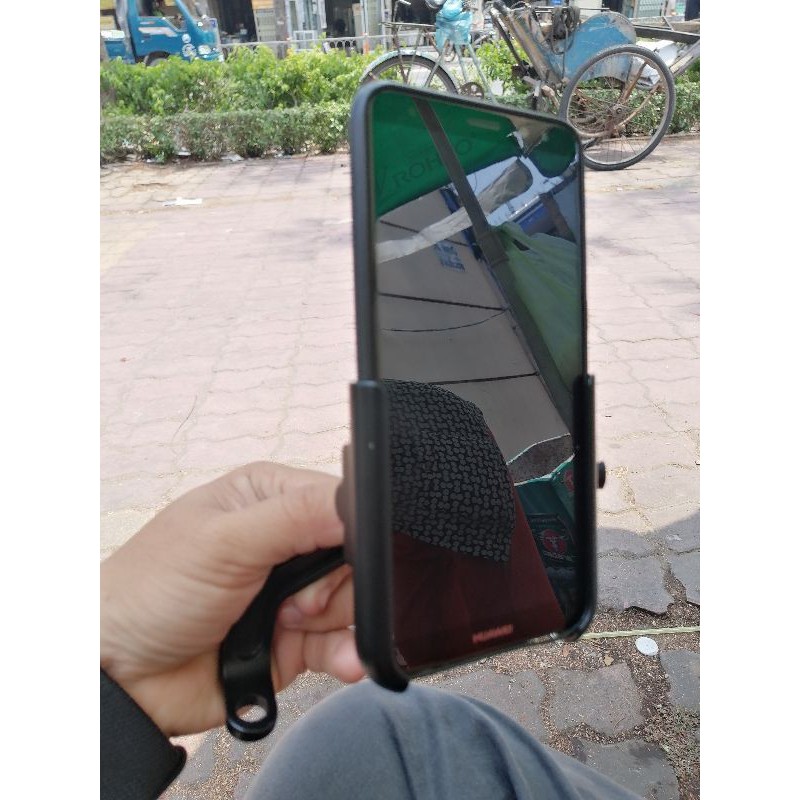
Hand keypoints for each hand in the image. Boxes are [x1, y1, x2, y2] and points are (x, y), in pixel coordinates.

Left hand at [100, 462, 364, 737]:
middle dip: (335, 582)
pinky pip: (340, 642)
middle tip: (299, 600)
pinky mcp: (293, 638)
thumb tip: (358, 503)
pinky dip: (345, 652)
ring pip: (349, 600)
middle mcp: (284, 541)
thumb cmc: (151, 591)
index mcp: (267, 498)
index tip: (334, 555)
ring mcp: (289, 592)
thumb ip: (294, 517)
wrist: (121, 679)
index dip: (349, 530)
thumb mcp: (224, 541)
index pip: (337, 501)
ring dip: (334, 619)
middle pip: (351, 555)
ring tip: (291, 625)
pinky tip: (344, 660)